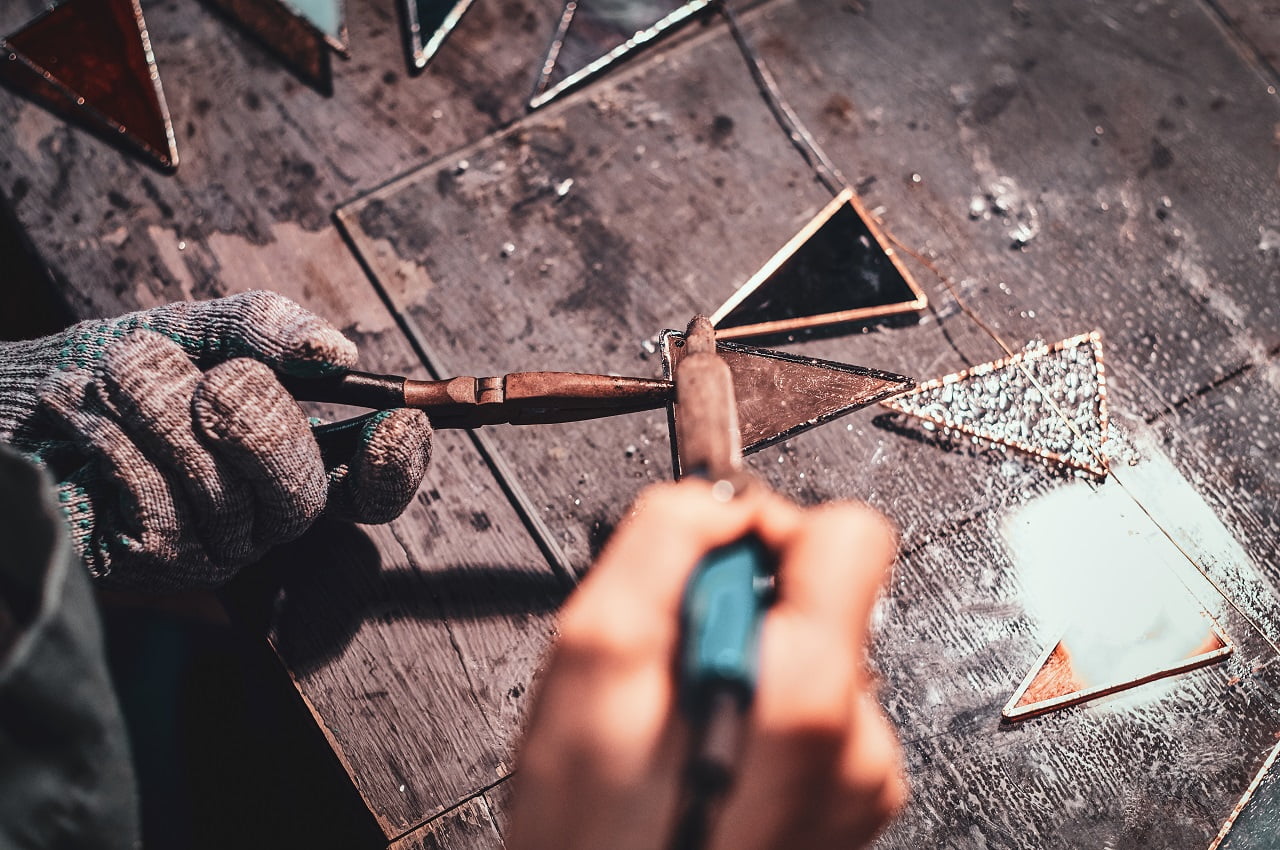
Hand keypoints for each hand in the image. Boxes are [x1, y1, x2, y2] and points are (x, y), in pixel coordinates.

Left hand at [0, 291, 431, 589]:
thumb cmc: (108, 369)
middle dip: (263, 424)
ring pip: (224, 493)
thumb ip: (262, 327)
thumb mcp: (192, 328)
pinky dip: (124, 444)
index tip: (395, 422)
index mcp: (288, 459)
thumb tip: (336, 352)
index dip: (397, 465)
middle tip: (220, 380)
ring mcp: (206, 546)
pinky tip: (95, 428)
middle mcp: (259, 514)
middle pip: (303, 494)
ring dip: (166, 410)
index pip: (370, 487)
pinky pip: (162, 505)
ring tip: (120, 378)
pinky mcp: (147, 564)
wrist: (8, 401)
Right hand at [508, 481, 904, 849]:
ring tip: (690, 727)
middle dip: (747, 610)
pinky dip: (768, 719)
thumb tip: (716, 502)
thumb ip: (663, 545)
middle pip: (829, 598)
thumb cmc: (597, 838)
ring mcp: (862, 781)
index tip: (718, 571)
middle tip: (679, 670)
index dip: (774, 529)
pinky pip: (821, 717)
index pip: (853, 533)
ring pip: (817, 658)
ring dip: (752, 669)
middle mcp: (858, 740)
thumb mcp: (595, 661)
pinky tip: (716, 757)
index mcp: (807, 691)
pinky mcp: (854, 806)